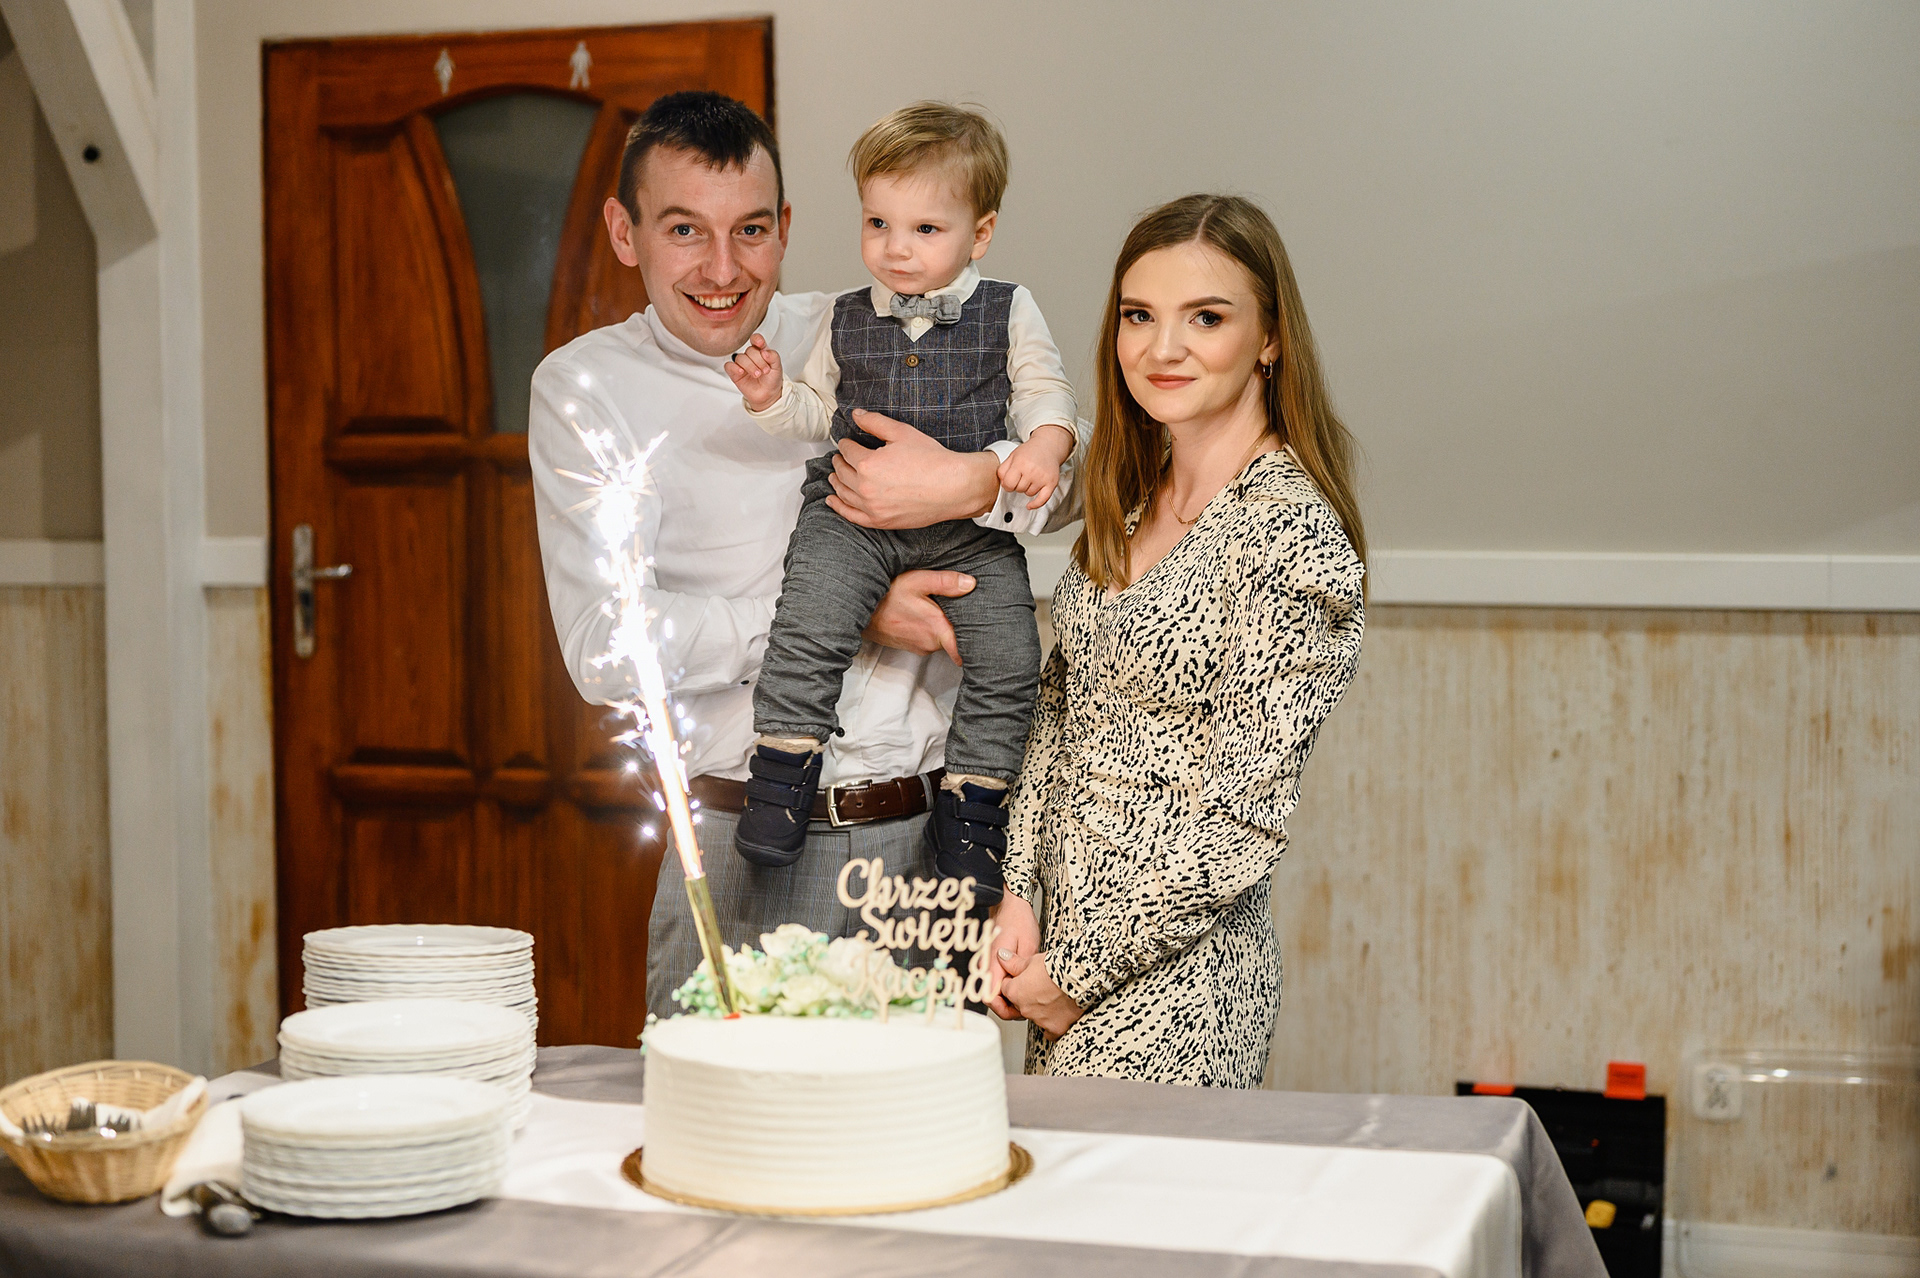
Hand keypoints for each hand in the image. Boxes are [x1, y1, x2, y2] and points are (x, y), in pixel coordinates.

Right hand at [723, 334, 783, 412]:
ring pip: (740, 357)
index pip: (756, 340)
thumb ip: (774, 356)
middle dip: (758, 361)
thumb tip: (765, 352)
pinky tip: (742, 372)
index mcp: (761, 351)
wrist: (768, 395)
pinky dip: (735, 368)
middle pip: (750, 350)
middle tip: (765, 371)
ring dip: (750, 366)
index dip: (757, 340)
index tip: (760, 344)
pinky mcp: (735, 373)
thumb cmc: (772, 379)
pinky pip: (729, 366)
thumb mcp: (778, 367)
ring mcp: (742, 364)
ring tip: (757, 375)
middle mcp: (751, 356)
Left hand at [826, 410, 1000, 529]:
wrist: (953, 487)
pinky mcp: (880, 521)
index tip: (847, 442)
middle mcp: (865, 487)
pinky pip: (851, 516)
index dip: (846, 444)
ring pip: (843, 493)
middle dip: (839, 462)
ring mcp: (871, 507)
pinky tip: (832, 501)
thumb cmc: (932, 460)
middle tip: (839, 457)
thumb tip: (856, 414)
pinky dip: (839, 507)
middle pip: (842, 472)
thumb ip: (875, 422)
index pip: (847, 451)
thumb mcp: (902, 433)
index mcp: (868, 463)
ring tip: (834, 476)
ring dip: (835, 482)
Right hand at [862, 569, 974, 664]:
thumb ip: (945, 582)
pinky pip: (929, 641)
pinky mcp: (912, 647)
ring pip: (942, 640)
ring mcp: (920, 647)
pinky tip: (923, 616)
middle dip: (958, 627)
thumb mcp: (917, 581)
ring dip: (942, 628)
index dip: (975, 646)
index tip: (984, 640)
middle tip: (960, 611)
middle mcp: (930, 643)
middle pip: (955, 639)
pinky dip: (930, 631)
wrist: (859, 612)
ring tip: (937, 611)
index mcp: (936, 628)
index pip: (963, 649)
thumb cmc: (886, 597)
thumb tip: (971, 583)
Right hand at [986, 895, 1040, 1020]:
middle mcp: (987, 966)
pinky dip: (1008, 987)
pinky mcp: (992, 963)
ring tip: (1027, 995)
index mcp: (993, 963)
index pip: (989, 996)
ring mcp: (988, 965)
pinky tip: (1021, 984)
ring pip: (993, 991)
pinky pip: (996, 982)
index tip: (1018, 1009)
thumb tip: (1023, 988)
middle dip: (1008, 1006)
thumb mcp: (1028, 945)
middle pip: (990, 997)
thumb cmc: (1018, 919)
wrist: (1009, 904)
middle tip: (1027, 1005)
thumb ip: (1022, 969)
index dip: (1003, 1008)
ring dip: (1008, 997)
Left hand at [996, 424, 1072, 509]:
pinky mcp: (1051, 482)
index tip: (1010, 481)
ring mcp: (1042, 477)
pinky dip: (1036, 504)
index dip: (1007, 484)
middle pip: (1019, 489)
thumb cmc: (1030, 451)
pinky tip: (1030, 505)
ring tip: (1031, 477)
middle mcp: (1032, 471)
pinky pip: (1042, 499)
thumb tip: (1002, 483)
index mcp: (1020, 463)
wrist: (1048, 446)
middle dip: (1018, 485)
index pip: (1008, 484)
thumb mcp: (1012, 456)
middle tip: (1023, 475)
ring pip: (1029, 493)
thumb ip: (1003, 469)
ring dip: (1028, 488)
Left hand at [998, 950, 1082, 1039]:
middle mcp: (1025, 1009)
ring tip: (1052, 996)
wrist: (1079, 977)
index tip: (1023, 977)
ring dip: (1038, 1009)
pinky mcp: (1055, 1028)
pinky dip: (1051, 1024)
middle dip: (1025, 995)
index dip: (1014, 981)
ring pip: (1033, 1016)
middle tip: (1039, 985)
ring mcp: (1040, 1020)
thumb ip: (1014, 963)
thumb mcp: (1032, 960)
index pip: (1005, 989)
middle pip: (1018, 1003)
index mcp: (1016, 992)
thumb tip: (1001, 957)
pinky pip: (1048, 1032)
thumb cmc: (1057, 967)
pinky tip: (1056, 1015)